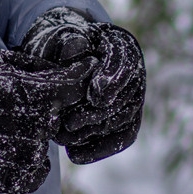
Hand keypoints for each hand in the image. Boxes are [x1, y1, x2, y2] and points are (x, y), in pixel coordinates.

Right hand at [0, 50, 90, 193]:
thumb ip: (37, 65)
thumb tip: (64, 69)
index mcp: (37, 92)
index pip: (74, 87)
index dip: (75, 80)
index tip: (74, 77)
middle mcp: (37, 125)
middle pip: (56, 118)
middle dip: (42, 111)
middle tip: (13, 107)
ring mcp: (25, 156)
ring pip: (45, 146)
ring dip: (31, 139)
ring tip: (1, 131)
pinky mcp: (12, 180)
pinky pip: (35, 175)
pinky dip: (27, 166)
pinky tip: (6, 154)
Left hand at [22, 11, 144, 165]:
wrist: (59, 58)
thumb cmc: (60, 46)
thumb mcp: (59, 38)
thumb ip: (67, 43)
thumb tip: (77, 47)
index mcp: (121, 46)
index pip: (125, 62)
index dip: (114, 81)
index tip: (96, 96)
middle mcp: (134, 72)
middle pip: (123, 98)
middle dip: (96, 114)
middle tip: (70, 123)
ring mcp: (131, 98)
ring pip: (122, 121)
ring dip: (93, 134)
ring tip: (64, 138)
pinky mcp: (124, 119)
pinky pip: (121, 138)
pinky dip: (100, 149)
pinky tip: (75, 155)